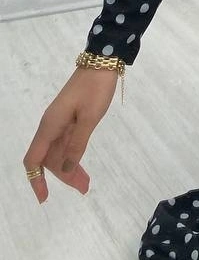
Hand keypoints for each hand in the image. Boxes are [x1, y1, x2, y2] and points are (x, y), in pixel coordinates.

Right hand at [22, 67, 118, 203]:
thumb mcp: (89, 118)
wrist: (102, 62)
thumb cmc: (95, 89)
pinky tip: (82, 165)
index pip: (34, 159)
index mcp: (50, 126)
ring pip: (59, 152)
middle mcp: (51, 126)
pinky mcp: (70, 118)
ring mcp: (60, 121)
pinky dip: (74, 155)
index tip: (44, 197)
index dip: (36, 179)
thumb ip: (77, 144)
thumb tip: (66, 168)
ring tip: (86, 184)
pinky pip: (67, 142)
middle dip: (62, 176)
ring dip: (70, 168)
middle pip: (48, 159)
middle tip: (83, 189)